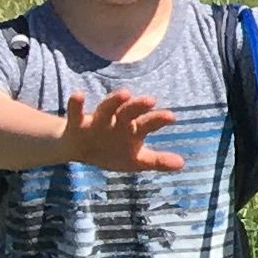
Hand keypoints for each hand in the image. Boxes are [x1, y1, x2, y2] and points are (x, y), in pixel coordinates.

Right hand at [60, 90, 183, 173]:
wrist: (78, 150)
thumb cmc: (111, 151)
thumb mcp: (135, 159)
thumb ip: (157, 160)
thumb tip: (181, 164)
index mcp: (133, 128)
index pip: (148, 122)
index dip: (158, 119)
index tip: (171, 117)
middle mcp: (117, 120)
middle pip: (130, 111)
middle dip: (139, 106)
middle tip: (151, 100)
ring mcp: (98, 120)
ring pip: (107, 108)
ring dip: (114, 100)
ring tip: (125, 93)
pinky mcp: (77, 123)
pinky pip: (76, 112)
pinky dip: (76, 104)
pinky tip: (78, 95)